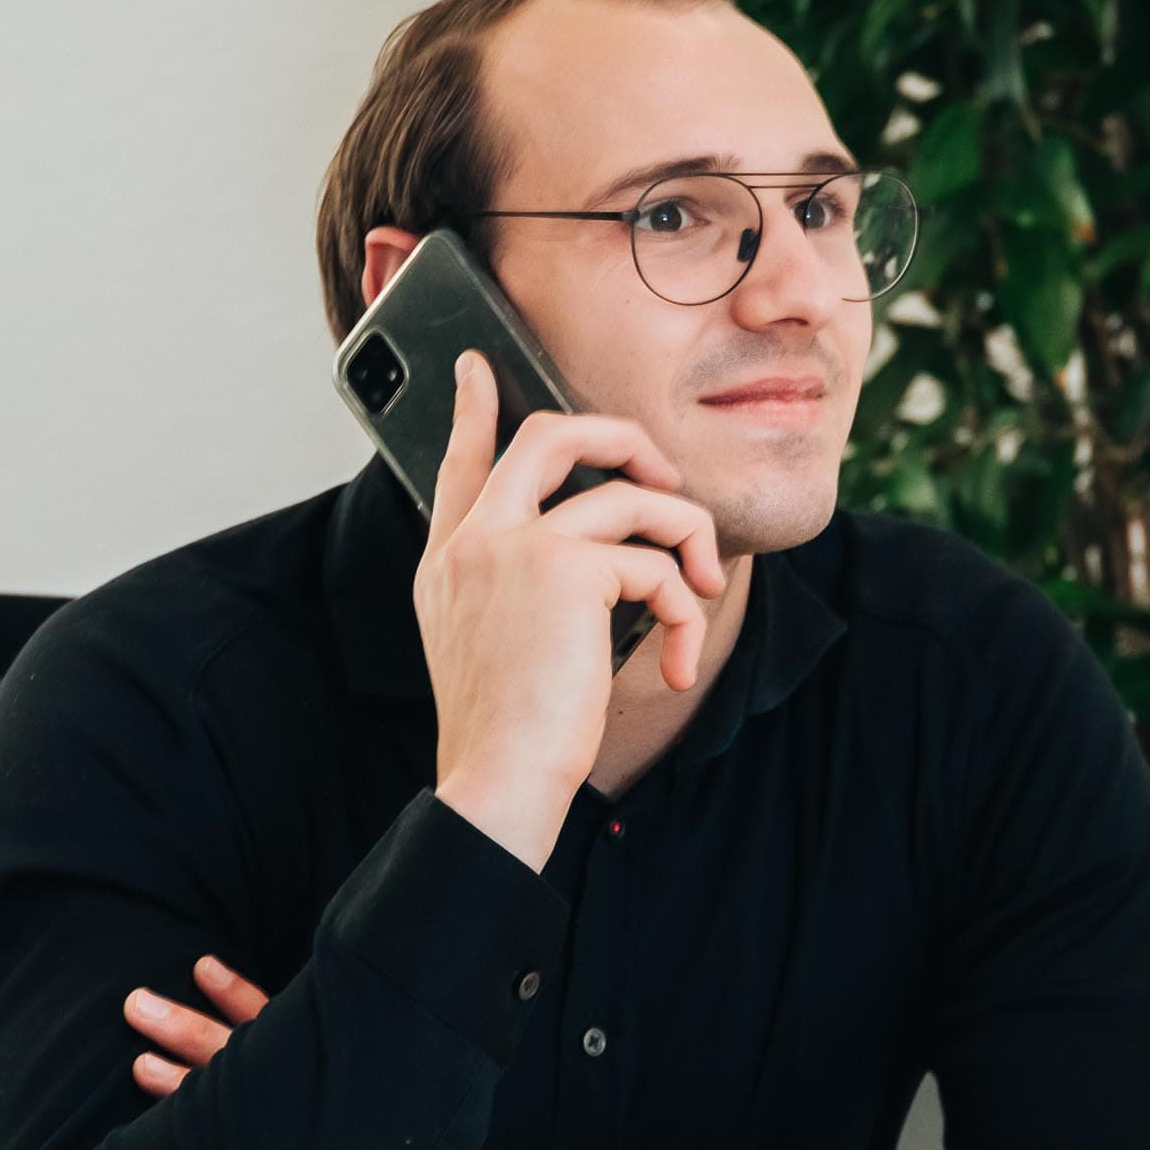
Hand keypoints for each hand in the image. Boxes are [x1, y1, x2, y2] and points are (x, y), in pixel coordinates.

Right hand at [417, 350, 725, 869]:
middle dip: (621, 437)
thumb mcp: (486, 649)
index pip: (459, 463)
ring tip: (702, 589)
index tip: (480, 369)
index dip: (475, 409)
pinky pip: (655, 562)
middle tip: (662, 473)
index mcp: (448, 562)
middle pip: (548, 436)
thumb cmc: (505, 735)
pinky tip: (675, 660)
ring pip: (629, 496)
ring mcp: (514, 546)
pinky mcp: (567, 569)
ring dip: (685, 537)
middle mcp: (474, 541)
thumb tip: (598, 563)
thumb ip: (513, 591)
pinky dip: (683, 609)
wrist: (497, 780)